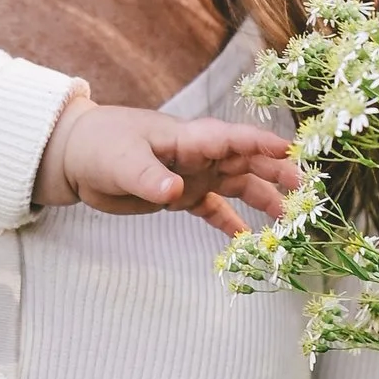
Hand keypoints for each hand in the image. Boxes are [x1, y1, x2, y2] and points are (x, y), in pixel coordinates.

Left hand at [37, 100, 295, 236]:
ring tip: (286, 218)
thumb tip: (174, 191)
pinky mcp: (178, 196)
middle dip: (274, 172)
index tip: (291, 151)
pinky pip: (211, 208)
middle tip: (303, 188)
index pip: (233, 138)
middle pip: (245, 161)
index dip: (263, 143)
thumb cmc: (100, 146)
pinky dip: (228, 221)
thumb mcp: (123, 161)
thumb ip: (149, 177)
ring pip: (235, 184)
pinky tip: (244, 239)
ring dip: (260, 198)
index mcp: (189, 139)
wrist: (75, 158)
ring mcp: (190, 175)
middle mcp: (197, 156)